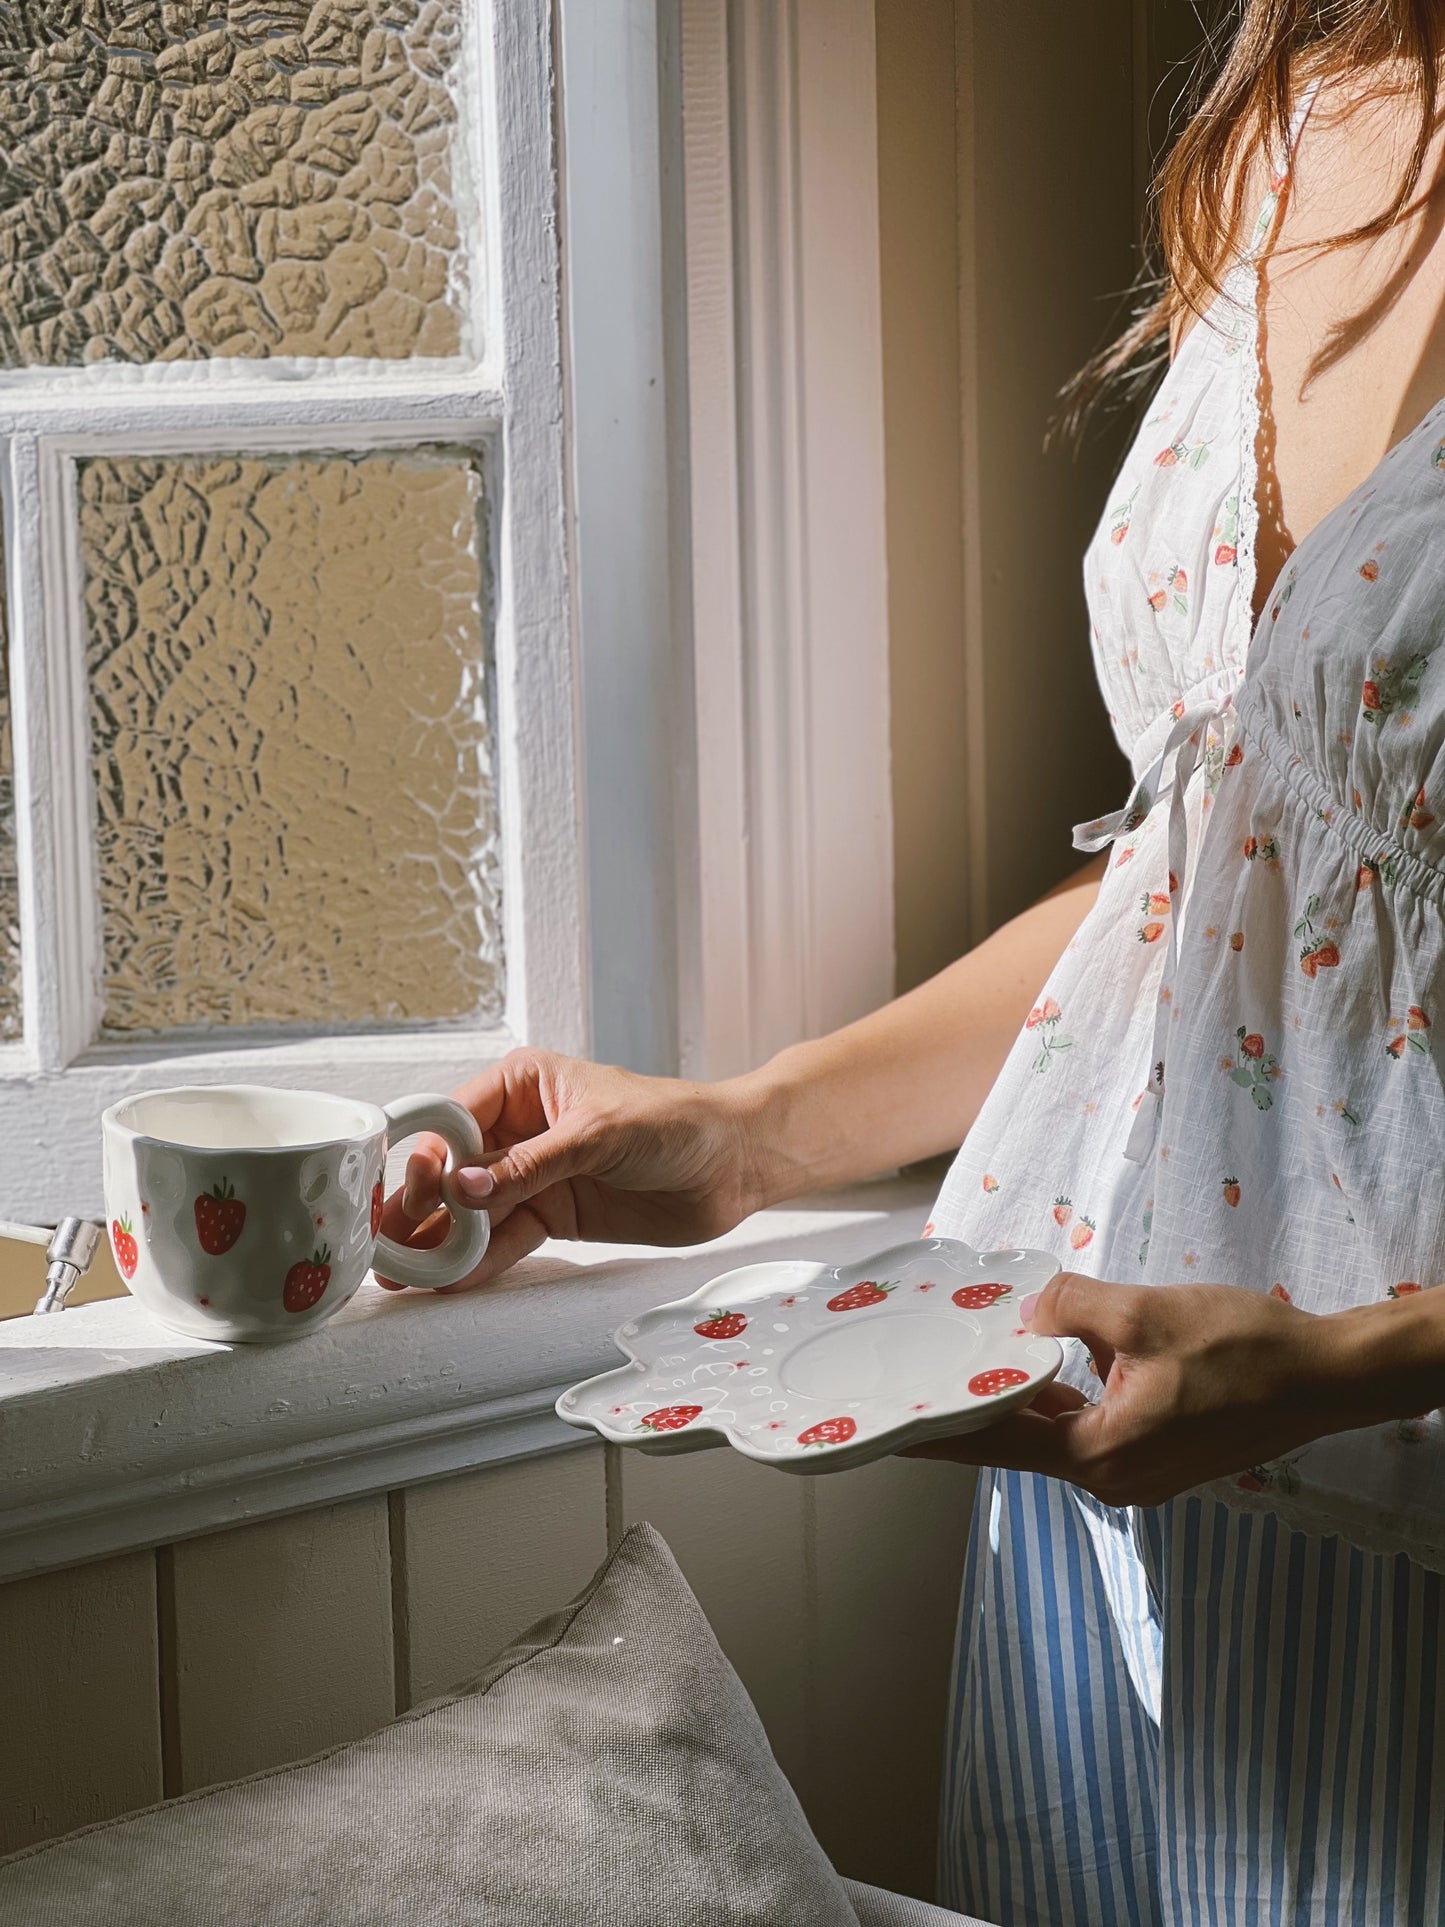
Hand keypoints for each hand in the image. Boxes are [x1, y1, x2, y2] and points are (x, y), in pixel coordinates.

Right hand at [375, 1050, 763, 1290]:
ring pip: (473, 1211)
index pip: (454, 1119)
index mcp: (523, 1085)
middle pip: (452, 1169)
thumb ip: (531, 1165)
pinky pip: (505, 1239)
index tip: (415, 1192)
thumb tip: (466, 1188)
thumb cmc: (676, 1122)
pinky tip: (452, 1279)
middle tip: (392, 1245)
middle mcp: (519, 1128)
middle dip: (421, 1206)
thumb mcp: (599, 1134)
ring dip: (442, 1240)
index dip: (427, 1156)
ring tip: (408, 1274)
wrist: (733, 1164)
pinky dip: (479, 1260)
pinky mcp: (553, 1215)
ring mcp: (534, 1175)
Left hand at [903, 1273, 1353, 1504]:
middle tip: (920, 1380)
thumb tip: (1027, 1314)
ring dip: (1018, 1401)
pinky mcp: (1160, 1456)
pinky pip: (1091, 1429)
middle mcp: (1112, 1477)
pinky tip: (1040, 1366)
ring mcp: (1139, 1472)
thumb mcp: (1144, 1312)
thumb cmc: (1244, 1347)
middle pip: (1021, 1441)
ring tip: (966, 1366)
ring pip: (1057, 1433)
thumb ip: (1070, 1309)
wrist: (1326, 1377)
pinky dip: (1060, 1400)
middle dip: (973, 1409)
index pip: (996, 1442)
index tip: (893, 1426)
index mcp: (1100, 1453)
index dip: (942, 1430)